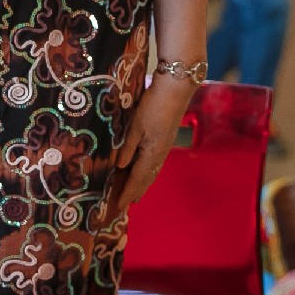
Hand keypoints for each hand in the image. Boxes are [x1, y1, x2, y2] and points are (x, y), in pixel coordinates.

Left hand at [102, 76, 194, 221]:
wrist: (176, 89)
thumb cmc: (154, 105)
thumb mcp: (136, 125)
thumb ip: (127, 146)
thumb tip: (119, 167)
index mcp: (152, 152)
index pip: (137, 178)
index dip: (127, 192)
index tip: (119, 206)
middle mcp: (160, 153)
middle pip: (146, 178)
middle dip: (135, 192)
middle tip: (125, 206)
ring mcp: (164, 146)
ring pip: (151, 171)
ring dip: (142, 184)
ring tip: (135, 194)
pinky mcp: (165, 139)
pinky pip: (154, 163)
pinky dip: (147, 172)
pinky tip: (144, 171)